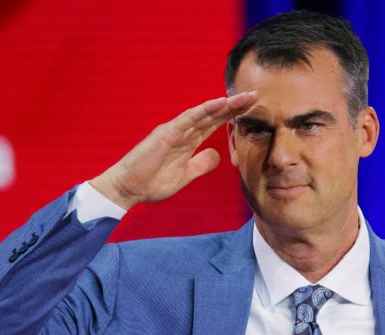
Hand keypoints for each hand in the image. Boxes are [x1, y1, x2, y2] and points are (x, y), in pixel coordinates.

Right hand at [90, 92, 257, 209]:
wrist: (128, 188)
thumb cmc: (151, 182)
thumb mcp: (185, 176)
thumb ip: (201, 164)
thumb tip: (218, 156)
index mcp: (188, 141)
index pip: (215, 124)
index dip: (233, 116)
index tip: (252, 110)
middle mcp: (183, 130)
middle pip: (213, 115)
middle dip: (234, 106)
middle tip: (255, 96)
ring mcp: (174, 130)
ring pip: (204, 112)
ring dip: (225, 104)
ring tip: (244, 97)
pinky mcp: (166, 133)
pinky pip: (188, 119)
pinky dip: (205, 110)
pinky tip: (220, 103)